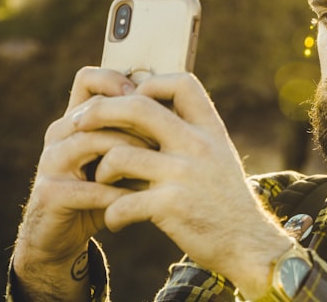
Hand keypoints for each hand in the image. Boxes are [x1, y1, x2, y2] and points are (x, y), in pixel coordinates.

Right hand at [11, 68, 148, 299]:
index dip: (118, 80)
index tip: (150, 97)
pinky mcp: (49, 194)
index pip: (88, 79)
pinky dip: (118, 193)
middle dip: (135, 121)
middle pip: (96, 109)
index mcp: (76, 118)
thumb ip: (140, 134)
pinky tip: (141, 199)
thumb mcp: (123, 158)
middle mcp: (59, 134)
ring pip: (90, 142)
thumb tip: (182, 109)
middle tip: (165, 135)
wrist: (63, 236)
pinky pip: (88, 187)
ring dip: (128, 153)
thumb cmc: (102, 190)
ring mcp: (50, 162)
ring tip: (156, 165)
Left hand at [73, 72, 293, 296]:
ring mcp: (184, 174)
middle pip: (138, 107)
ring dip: (101, 171)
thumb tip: (148, 107)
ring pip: (119, 155)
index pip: (181, 83)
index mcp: (209, 128)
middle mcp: (197, 144)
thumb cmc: (225, 197)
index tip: (131, 98)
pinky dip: (111, 213)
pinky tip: (114, 220)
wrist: (247, 242)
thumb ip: (190, 132)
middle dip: (100, 112)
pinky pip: (122, 203)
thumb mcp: (218, 154)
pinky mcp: (171, 207)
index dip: (151, 83)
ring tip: (104, 183)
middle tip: (78, 122)